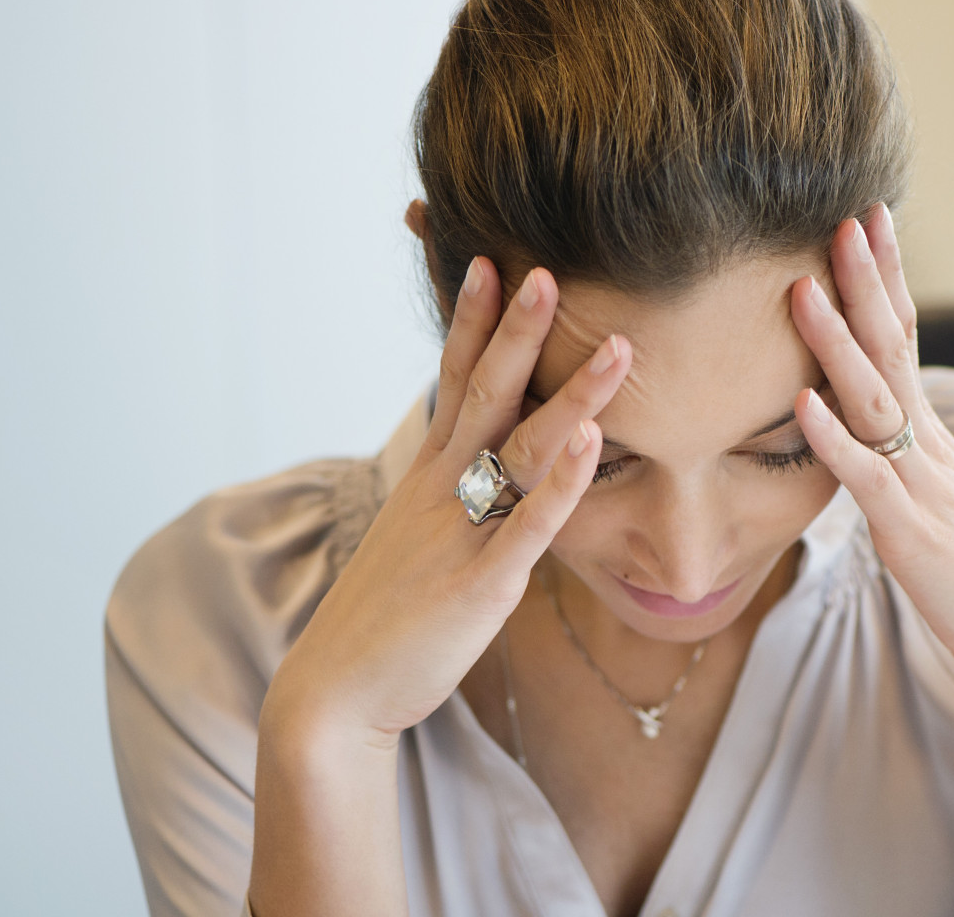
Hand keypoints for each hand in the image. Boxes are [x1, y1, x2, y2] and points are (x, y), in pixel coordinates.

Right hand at [261, 258, 631, 746]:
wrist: (336, 694)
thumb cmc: (387, 616)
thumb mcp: (421, 539)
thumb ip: (457, 497)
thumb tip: (491, 464)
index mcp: (428, 479)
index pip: (453, 381)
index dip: (472, 322)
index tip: (489, 260)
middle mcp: (443, 493)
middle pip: (486, 395)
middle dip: (516, 330)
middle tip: (547, 270)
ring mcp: (462, 535)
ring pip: (522, 450)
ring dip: (571, 396)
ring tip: (617, 347)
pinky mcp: (481, 585)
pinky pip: (528, 526)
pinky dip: (562, 483)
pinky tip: (590, 443)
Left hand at [788, 205, 953, 698]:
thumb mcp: (941, 503)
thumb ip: (907, 464)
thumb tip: (872, 433)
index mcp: (932, 440)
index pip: (907, 341)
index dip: (886, 281)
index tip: (870, 221)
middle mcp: (928, 449)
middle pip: (893, 349)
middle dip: (867, 282)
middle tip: (848, 217)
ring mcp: (920, 487)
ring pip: (873, 401)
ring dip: (836, 343)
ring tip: (802, 288)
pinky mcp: (909, 533)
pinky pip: (865, 479)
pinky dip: (833, 439)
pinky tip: (803, 402)